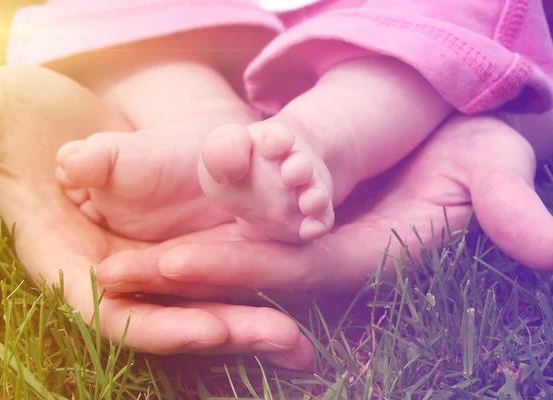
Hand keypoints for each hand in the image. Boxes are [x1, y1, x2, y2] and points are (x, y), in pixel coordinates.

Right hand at [0, 64, 313, 368]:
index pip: (113, 311)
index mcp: (65, 261)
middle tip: (291, 344)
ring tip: (303, 339)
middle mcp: (108, 272)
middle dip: (228, 331)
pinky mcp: (170, 240)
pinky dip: (247, 285)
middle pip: (171, 315)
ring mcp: (142, 261)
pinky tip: (289, 291)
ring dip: (251, 318)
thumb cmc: (18, 113)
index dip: (162, 326)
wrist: (55, 114)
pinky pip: (211, 271)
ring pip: (198, 299)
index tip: (214, 331)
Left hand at [97, 114, 552, 293]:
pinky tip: (136, 225)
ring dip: (170, 257)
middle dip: (183, 274)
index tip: (179, 265)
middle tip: (109, 275)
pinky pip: (235, 228)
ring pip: (232, 252)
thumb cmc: (474, 160)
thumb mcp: (495, 173)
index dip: (242, 269)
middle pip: (247, 269)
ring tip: (103, 259)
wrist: (454, 146)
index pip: (296, 270)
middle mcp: (326, 254)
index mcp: (366, 254)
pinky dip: (189, 230)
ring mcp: (305, 241)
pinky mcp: (291, 223)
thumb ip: (511, 211)